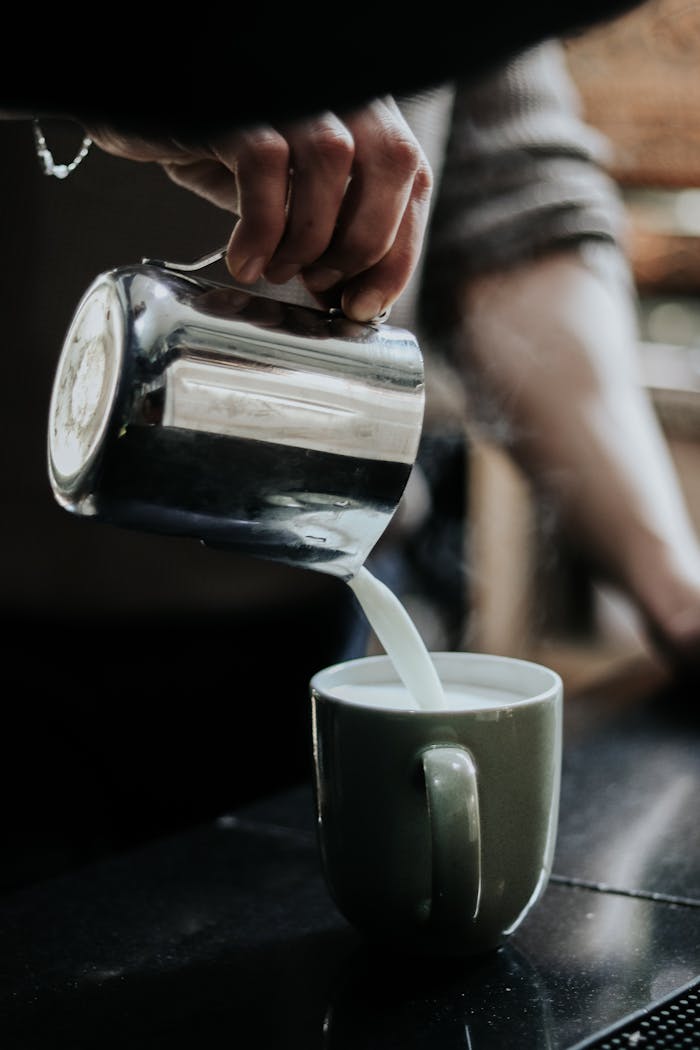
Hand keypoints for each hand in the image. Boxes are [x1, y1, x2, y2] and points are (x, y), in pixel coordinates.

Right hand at [85, 98, 432, 321]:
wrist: (150, 110)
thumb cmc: (224, 154)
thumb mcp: (290, 196)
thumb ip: (329, 233)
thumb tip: (352, 300)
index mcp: (361, 111)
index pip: (413, 177)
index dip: (400, 250)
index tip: (366, 304)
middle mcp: (335, 90)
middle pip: (392, 161)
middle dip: (363, 245)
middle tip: (323, 288)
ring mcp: (287, 90)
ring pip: (332, 159)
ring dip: (311, 237)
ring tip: (278, 270)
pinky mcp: (235, 104)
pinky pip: (264, 164)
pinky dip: (260, 227)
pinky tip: (243, 260)